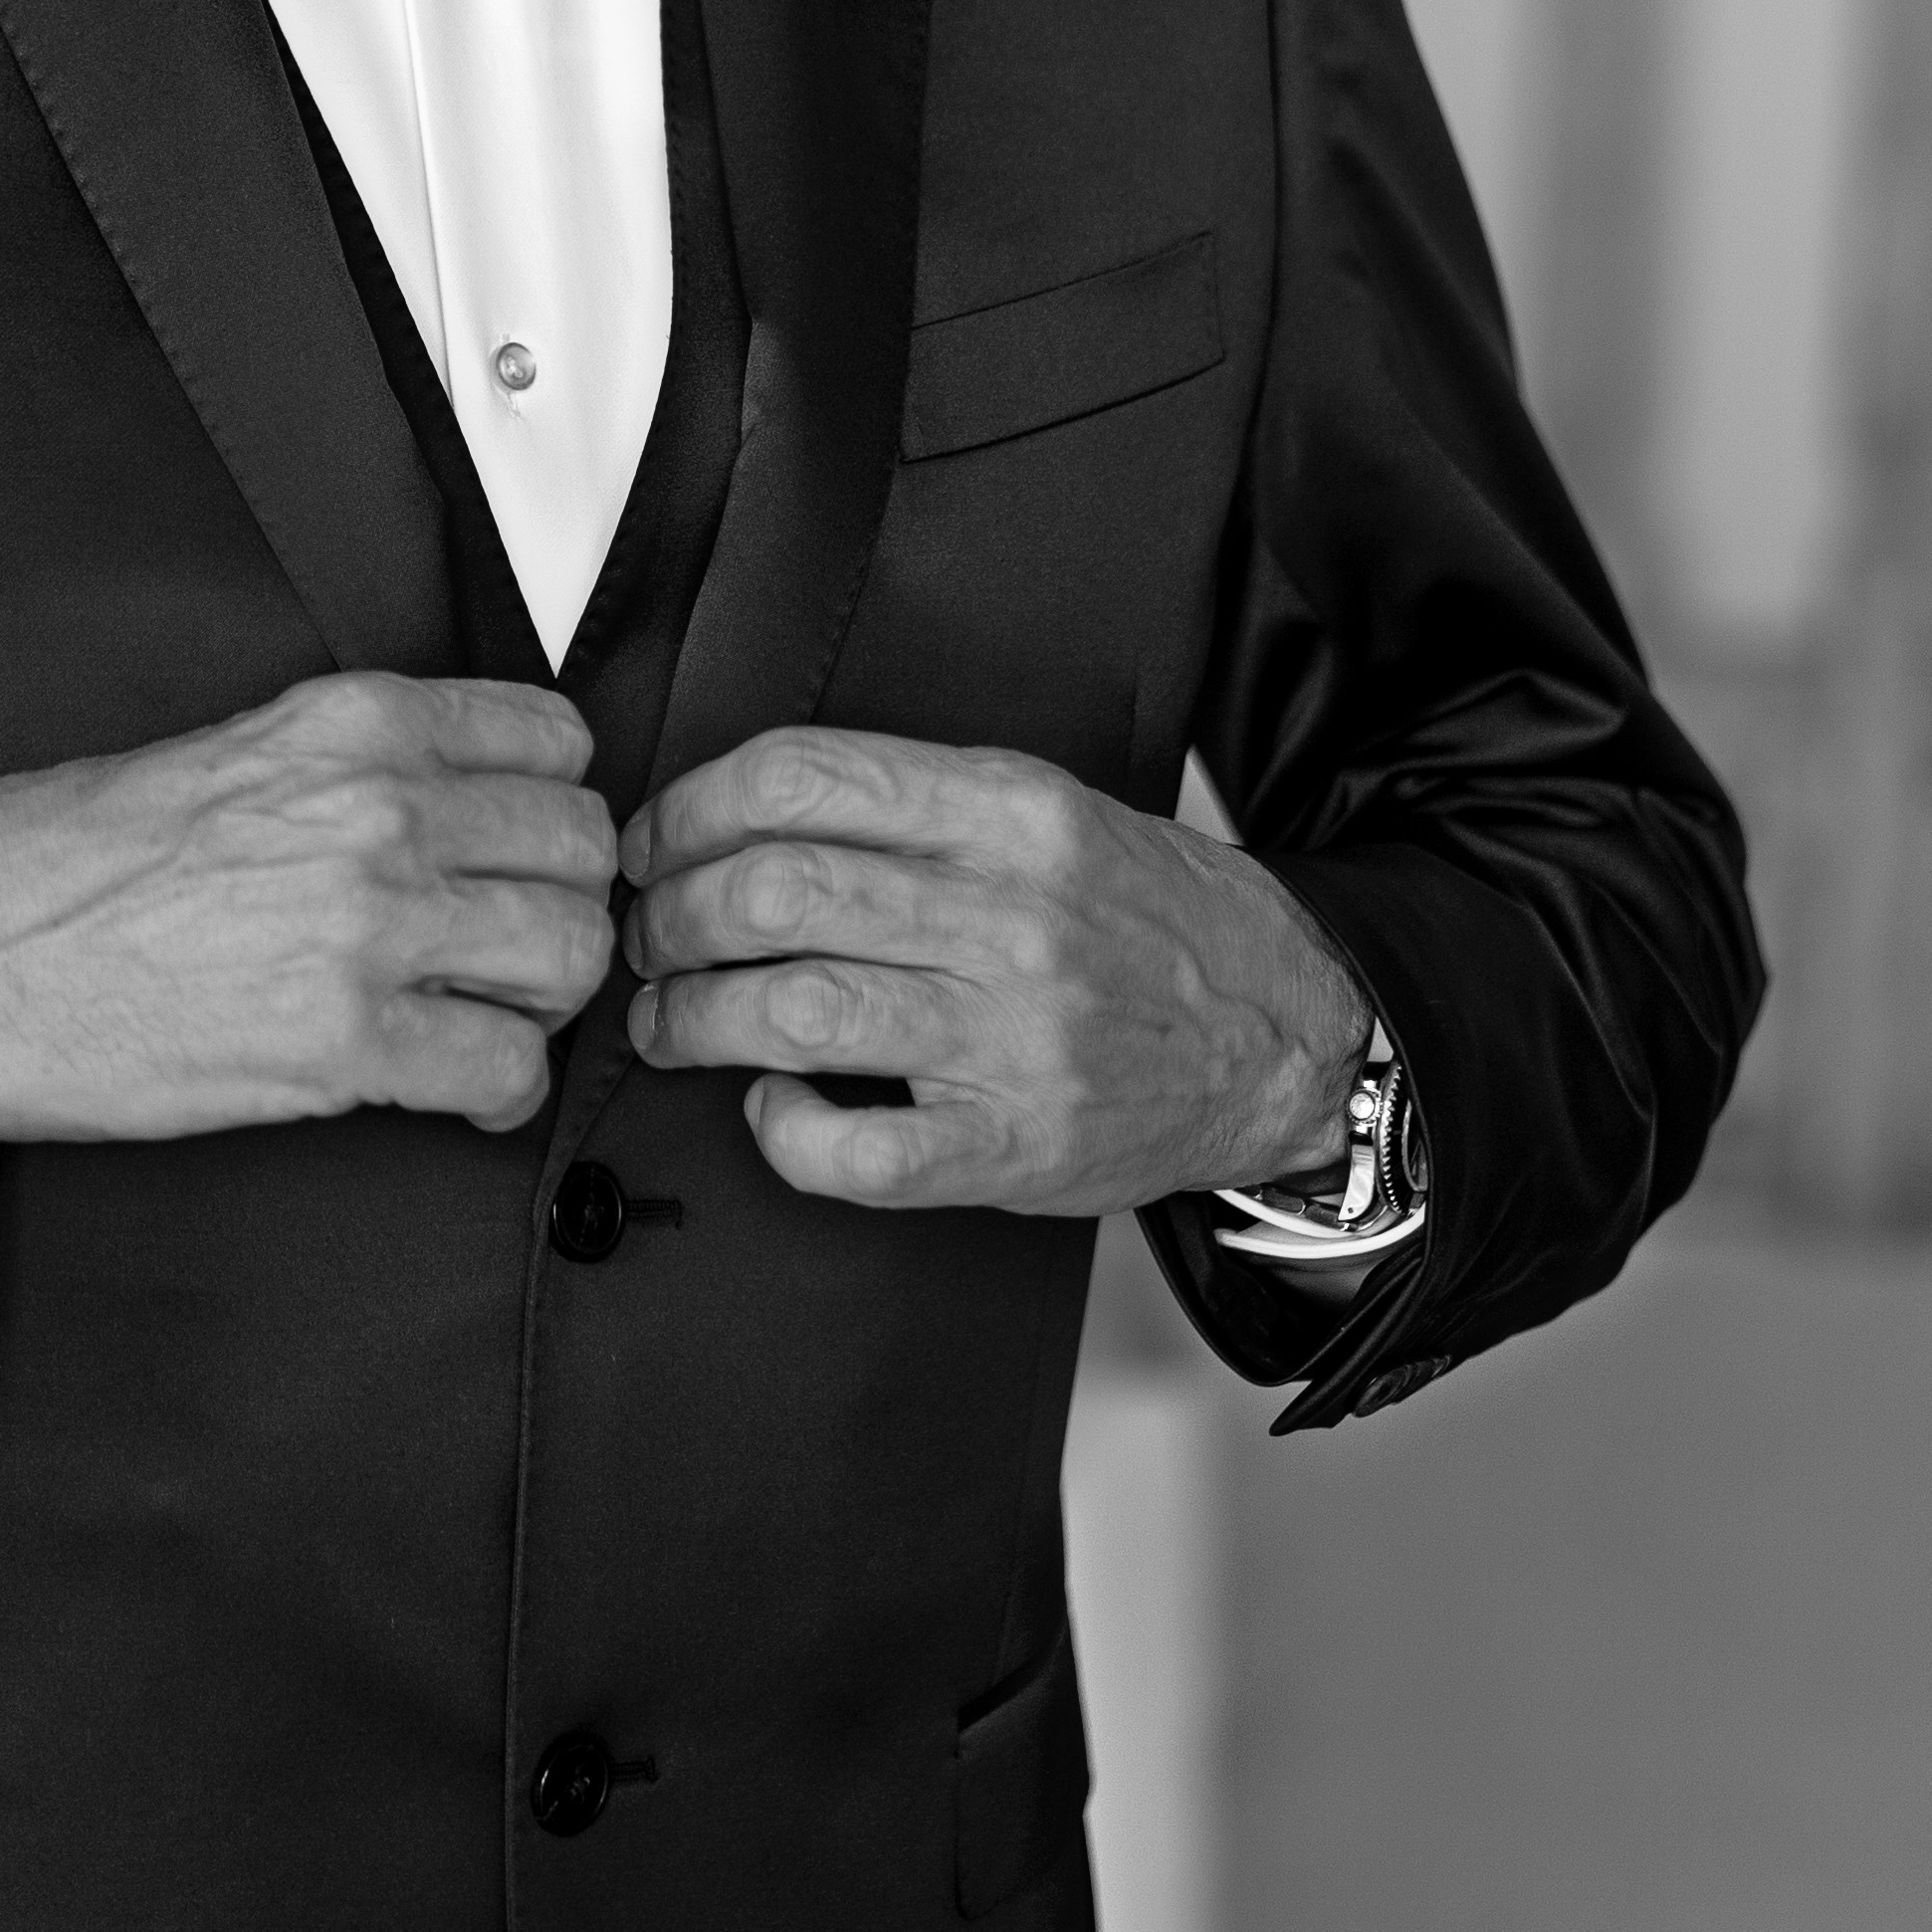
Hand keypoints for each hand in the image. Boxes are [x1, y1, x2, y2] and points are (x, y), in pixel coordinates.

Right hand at [0, 672, 615, 1145]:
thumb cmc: (79, 859)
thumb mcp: (242, 747)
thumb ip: (366, 764)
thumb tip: (467, 806)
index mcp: (358, 722)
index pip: (557, 740)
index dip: (554, 807)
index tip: (527, 852)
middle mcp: (382, 808)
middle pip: (580, 851)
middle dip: (564, 907)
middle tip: (517, 951)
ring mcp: (370, 924)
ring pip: (567, 956)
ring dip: (545, 1001)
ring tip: (492, 1018)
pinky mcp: (345, 1041)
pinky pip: (504, 1067)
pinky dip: (502, 1090)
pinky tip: (461, 1087)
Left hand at [618, 729, 1370, 1215]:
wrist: (1285, 1030)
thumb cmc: (1141, 919)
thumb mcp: (1046, 811)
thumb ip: (910, 805)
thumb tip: (733, 815)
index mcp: (1008, 811)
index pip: (800, 779)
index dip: (688, 810)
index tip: (653, 843)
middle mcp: (1008, 914)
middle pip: (772, 892)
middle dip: (668, 917)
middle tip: (647, 938)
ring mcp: (1012, 1037)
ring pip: (791, 1011)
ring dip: (691, 1016)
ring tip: (671, 1020)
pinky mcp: (1013, 1147)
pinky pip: (854, 1152)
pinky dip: (780, 1131)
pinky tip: (771, 1106)